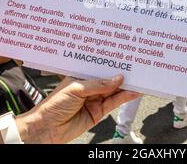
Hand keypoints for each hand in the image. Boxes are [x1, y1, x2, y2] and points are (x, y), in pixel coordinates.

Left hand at [16, 75, 138, 143]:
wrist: (46, 129)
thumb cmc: (53, 105)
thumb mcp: (76, 89)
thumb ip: (98, 84)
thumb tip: (118, 78)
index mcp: (81, 76)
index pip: (99, 68)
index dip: (111, 64)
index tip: (124, 58)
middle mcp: (89, 87)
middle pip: (109, 79)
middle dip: (122, 73)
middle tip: (136, 67)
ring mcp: (95, 100)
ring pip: (114, 91)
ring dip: (127, 86)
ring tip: (140, 79)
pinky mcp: (99, 112)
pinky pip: (114, 103)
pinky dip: (125, 97)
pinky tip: (133, 92)